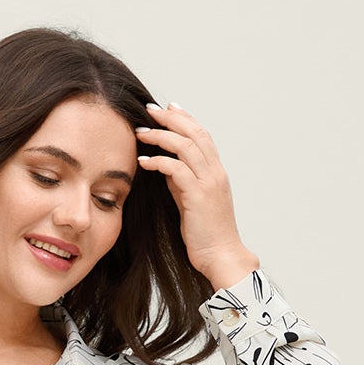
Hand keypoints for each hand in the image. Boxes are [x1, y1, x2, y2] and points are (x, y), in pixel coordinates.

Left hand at [135, 100, 259, 291]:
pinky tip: (144, 161)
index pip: (202, 135)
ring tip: (141, 132)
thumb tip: (166, 167)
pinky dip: (158, 161)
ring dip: (161, 135)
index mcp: (216, 172)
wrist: (221, 256)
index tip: (168, 107)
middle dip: (171, 118)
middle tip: (150, 110)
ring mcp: (208, 182)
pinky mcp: (198, 196)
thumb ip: (181, 183)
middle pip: (194, 133)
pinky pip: (176, 169)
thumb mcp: (192, 202)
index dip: (185, 118)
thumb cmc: (206, 235)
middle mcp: (214, 172)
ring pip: (185, 146)